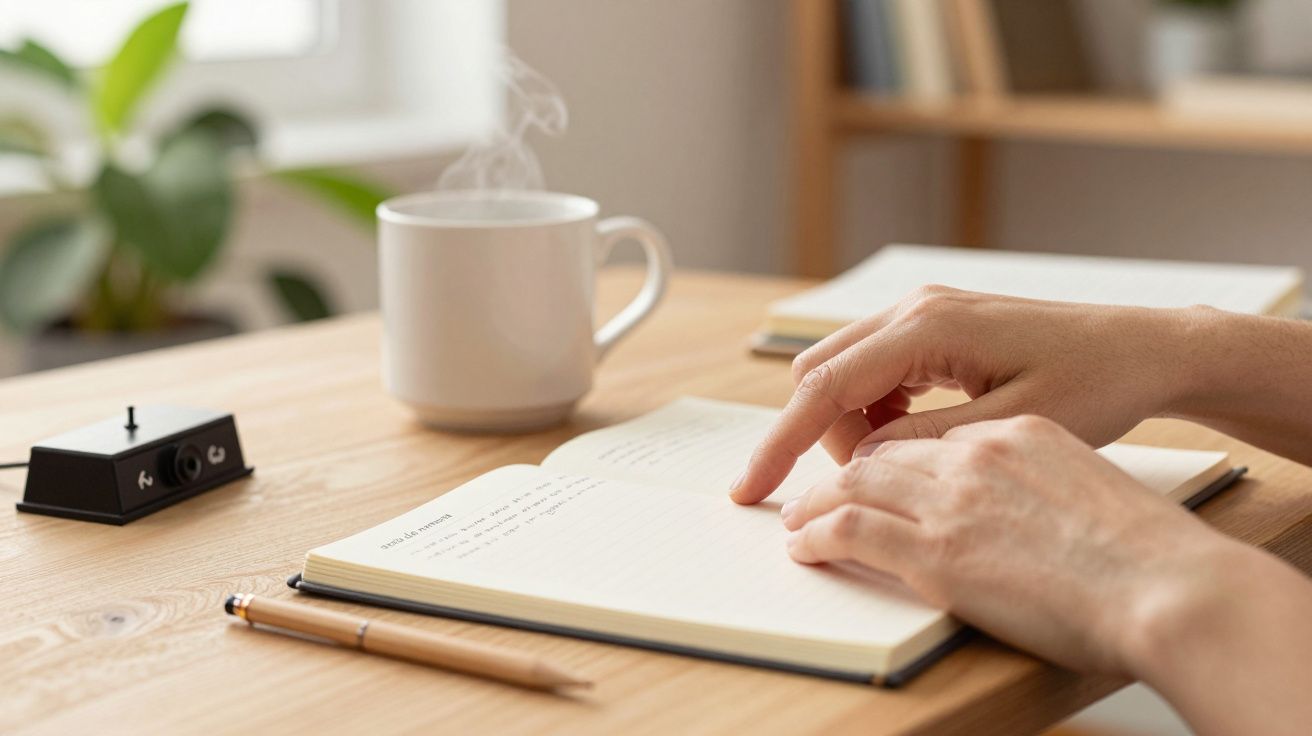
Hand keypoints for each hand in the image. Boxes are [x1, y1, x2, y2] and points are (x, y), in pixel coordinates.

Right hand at [732, 286, 1207, 504]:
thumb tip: (862, 463)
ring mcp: (920, 312)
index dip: (780, 443)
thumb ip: (926, 444)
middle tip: (878, 480)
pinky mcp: (930, 326)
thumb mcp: (1009, 428)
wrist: (1140, 347)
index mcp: (928, 326)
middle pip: (821, 376)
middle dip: (824, 435)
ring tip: (915, 457)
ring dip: (855, 425)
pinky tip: (922, 433)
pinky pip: (873, 371)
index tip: (749, 488)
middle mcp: (913, 308)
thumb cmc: (1094, 382)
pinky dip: (878, 410)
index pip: (823, 388)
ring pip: (842, 374)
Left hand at [780, 415, 1231, 674]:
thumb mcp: (1077, 478)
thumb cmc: (1142, 546)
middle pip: (877, 441)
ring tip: (796, 517)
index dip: (880, 445)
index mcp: (1011, 430)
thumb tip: (986, 495)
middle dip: (833, 460)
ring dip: (816, 498)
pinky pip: (851, 526)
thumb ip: (1022, 472)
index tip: (862, 465)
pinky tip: (804, 543)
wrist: (1173, 586)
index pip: (921, 427)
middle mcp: (977, 450)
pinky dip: (817, 532)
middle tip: (811, 489)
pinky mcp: (941, 550)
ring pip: (855, 478)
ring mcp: (955, 497)